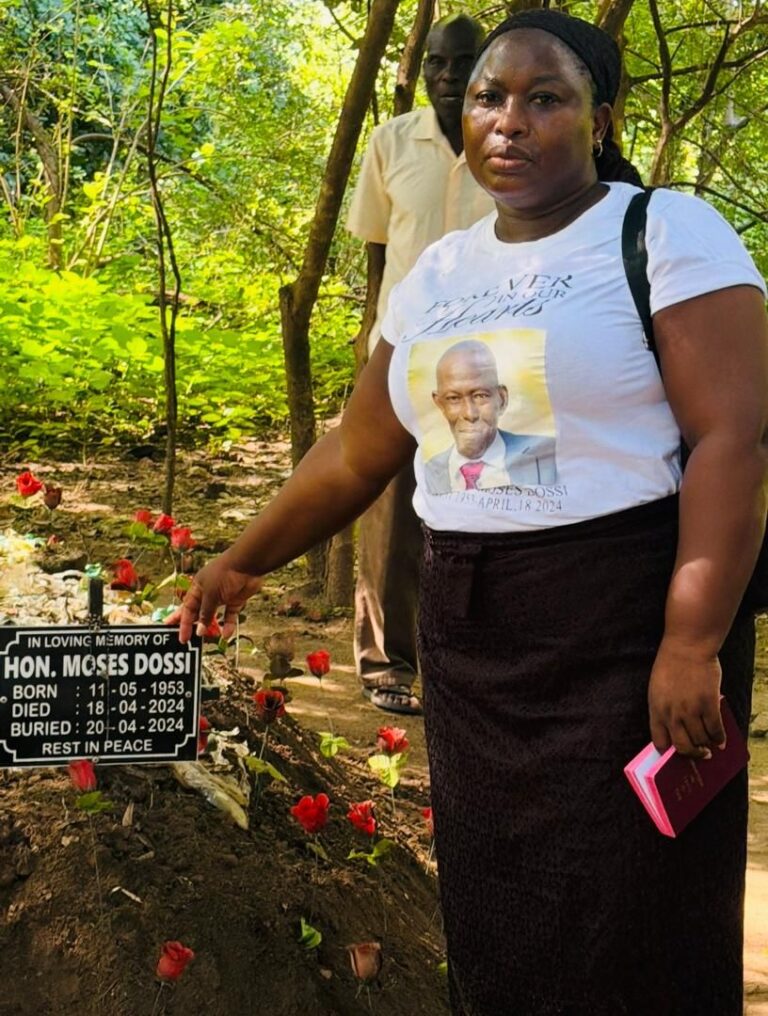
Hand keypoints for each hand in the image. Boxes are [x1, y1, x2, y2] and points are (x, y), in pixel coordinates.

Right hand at [166, 552, 261, 642]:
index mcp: (198, 587)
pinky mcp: (236, 599)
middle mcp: (209, 592)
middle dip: (191, 624)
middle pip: (197, 611)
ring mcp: (223, 596)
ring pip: (213, 614)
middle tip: (185, 638)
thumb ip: (205, 613)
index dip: (183, 622)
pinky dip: (228, 624)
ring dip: (208, 626)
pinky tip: (226, 635)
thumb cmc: (224, 574)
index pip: (187, 607)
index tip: (181, 637)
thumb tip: (199, 630)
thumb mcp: (210, 594)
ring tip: (203, 639)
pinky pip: (230, 615)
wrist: (248, 564)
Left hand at [647, 638, 725, 758]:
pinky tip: (720, 741)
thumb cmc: (671, 664)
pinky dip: (719, 739)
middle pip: (682, 747)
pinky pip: (715, 730)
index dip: (668, 751)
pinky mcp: (708, 705)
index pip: (659, 742)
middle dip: (691, 754)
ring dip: (706, 746)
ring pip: (700, 740)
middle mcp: (672, 714)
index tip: (675, 753)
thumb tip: (675, 728)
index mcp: (656, 709)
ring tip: (710, 746)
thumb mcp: (658, 689)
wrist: (687, 646)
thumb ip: (664, 708)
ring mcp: (690, 710)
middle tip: (699, 754)